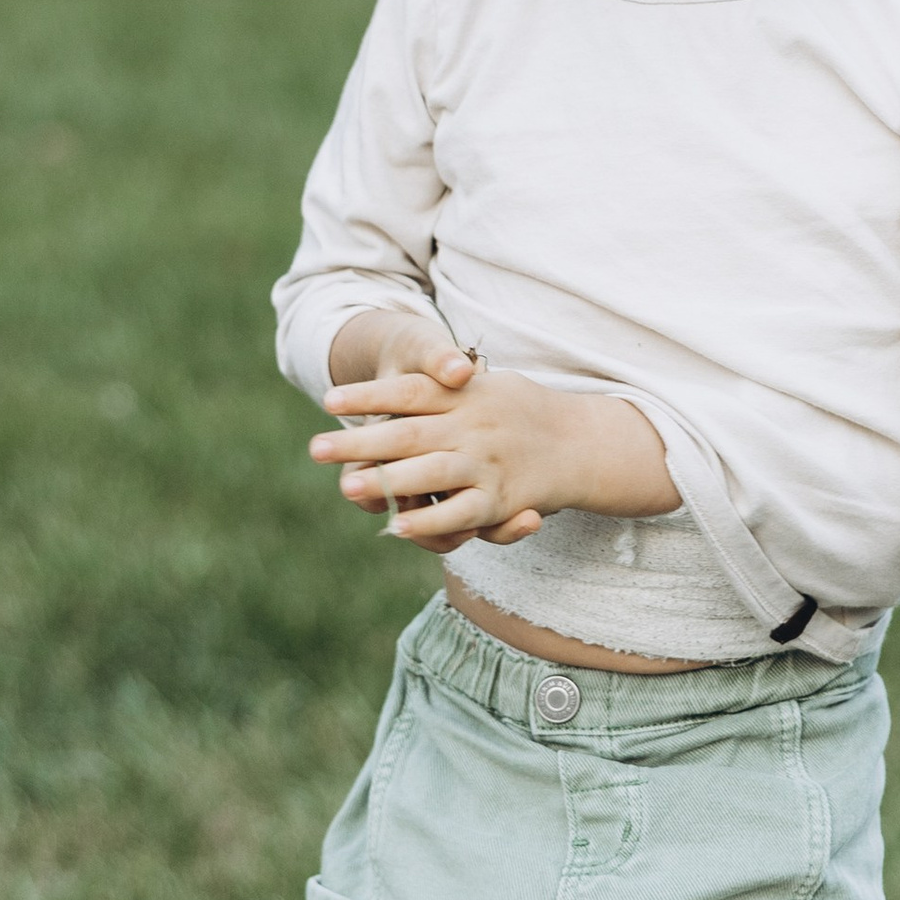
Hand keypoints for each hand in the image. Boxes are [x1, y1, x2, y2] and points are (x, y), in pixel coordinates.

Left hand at [310, 348, 674, 553]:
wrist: (582, 442)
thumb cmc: (522, 411)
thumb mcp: (486, 385)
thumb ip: (446, 384)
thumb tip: (421, 373)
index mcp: (465, 396)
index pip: (410, 390)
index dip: (369, 395)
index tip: (330, 398)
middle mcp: (472, 426)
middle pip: (408, 432)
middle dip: (361, 441)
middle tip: (317, 447)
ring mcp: (485, 463)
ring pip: (429, 473)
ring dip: (386, 481)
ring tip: (347, 486)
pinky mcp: (500, 500)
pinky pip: (459, 514)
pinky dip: (428, 522)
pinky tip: (397, 526)